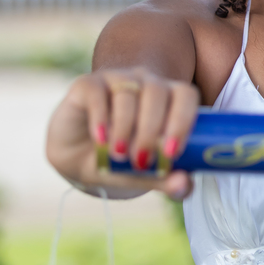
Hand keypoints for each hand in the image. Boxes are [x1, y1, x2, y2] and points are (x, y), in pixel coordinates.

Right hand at [46, 67, 199, 200]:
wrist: (77, 158)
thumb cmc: (120, 160)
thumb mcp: (143, 174)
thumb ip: (165, 179)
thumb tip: (183, 185)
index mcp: (169, 99)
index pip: (186, 96)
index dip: (183, 120)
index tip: (171, 152)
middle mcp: (146, 83)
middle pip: (158, 92)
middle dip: (152, 129)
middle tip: (142, 160)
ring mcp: (116, 79)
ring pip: (128, 92)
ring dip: (126, 126)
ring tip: (119, 155)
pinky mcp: (87, 84)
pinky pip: (97, 92)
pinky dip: (100, 117)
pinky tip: (100, 138)